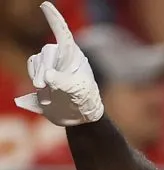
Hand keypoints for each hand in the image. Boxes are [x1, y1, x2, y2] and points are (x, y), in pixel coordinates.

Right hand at [14, 2, 103, 125]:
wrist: (80, 117)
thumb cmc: (85, 100)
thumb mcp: (77, 92)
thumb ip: (63, 82)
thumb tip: (48, 76)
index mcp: (74, 56)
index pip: (63, 33)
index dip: (54, 18)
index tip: (45, 5)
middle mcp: (62, 57)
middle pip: (45, 53)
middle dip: (43, 69)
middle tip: (44, 86)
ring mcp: (51, 65)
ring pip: (35, 62)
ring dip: (38, 77)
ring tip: (47, 95)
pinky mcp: (42, 74)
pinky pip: (31, 70)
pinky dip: (33, 80)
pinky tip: (44, 95)